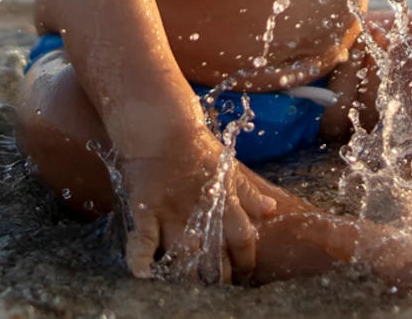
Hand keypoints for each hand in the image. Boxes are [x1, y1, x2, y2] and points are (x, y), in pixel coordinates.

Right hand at [117, 135, 276, 283]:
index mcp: (224, 199)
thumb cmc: (195, 144)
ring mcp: (171, 212)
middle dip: (219, 275)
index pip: (243, 238)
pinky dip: (140, 259)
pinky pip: (142, 240)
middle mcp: (200, 210)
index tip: (245, 273)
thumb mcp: (227, 165)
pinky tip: (143, 275)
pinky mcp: (145, 209)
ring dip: (189, 275)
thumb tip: (271, 209)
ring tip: (192, 286)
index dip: (246, 260)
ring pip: (183, 254)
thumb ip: (248, 192)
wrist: (160, 125)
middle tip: (219, 284)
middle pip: (215, 255)